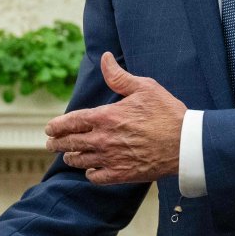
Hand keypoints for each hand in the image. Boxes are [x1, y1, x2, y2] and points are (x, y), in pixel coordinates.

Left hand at [45, 52, 186, 184]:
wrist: (186, 144)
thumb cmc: (166, 113)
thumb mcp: (144, 87)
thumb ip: (118, 76)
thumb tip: (104, 58)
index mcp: (105, 117)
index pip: (71, 122)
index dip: (56, 126)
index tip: (49, 129)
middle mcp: (103, 139)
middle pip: (70, 142)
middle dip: (56, 143)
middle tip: (50, 144)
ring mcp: (111, 158)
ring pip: (81, 161)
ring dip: (71, 158)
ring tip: (68, 156)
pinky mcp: (122, 174)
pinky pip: (97, 177)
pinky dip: (90, 174)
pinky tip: (90, 171)